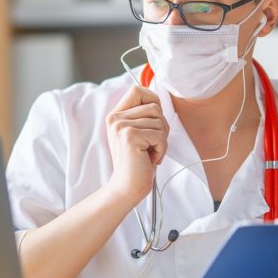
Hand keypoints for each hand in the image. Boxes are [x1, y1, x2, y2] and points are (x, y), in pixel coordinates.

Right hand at [105, 86, 168, 206]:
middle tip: (153, 144)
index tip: (155, 121)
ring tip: (149, 153)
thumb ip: (144, 116)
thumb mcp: (139, 134)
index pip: (137, 90)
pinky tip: (150, 159)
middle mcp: (115, 118)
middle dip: (162, 126)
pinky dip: (161, 150)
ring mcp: (121, 126)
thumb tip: (159, 99)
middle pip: (154, 106)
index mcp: (116, 115)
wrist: (127, 187)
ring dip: (162, 140)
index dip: (153, 100)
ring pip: (159, 121)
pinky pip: (160, 135)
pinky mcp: (130, 136)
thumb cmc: (137, 162)